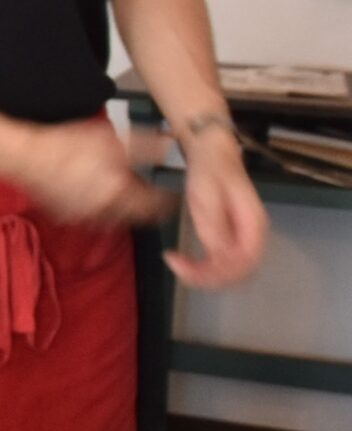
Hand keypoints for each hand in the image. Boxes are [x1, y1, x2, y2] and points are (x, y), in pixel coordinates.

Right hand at [0, 119, 174, 228]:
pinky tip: (93, 194)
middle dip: (143, 207)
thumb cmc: (66, 147)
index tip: (173, 196)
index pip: (154, 206)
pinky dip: (97, 208)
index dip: (167, 201)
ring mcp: (81, 216)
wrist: (24, 156)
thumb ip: (145, 146)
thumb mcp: (112, 140)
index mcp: (119, 195)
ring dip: (120, 209)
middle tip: (150, 196)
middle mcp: (103, 211)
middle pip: (133, 216)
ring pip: (110, 218)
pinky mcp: (64, 214)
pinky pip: (88, 215)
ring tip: (122, 195)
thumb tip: (170, 145)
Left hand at [167, 131, 267, 288]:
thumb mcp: (207, 194)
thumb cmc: (211, 169)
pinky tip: (183, 261)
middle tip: (176, 266)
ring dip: (204, 276)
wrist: (213, 153)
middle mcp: (252, 236)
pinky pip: (221, 263)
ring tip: (177, 264)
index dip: (217, 272)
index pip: (245, 262)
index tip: (185, 266)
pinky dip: (203, 268)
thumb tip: (219, 254)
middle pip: (239, 272)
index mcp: (254, 224)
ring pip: (230, 272)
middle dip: (208, 277)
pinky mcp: (229, 238)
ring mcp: (242, 238)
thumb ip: (214, 224)